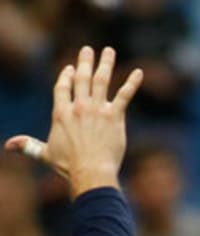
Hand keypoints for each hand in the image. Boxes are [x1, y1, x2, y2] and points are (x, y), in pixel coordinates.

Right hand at [5, 46, 142, 197]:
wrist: (91, 172)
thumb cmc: (69, 166)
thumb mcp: (45, 153)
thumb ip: (29, 146)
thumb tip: (9, 146)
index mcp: (61, 112)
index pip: (62, 87)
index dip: (66, 77)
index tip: (70, 68)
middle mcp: (78, 106)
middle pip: (81, 78)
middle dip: (84, 62)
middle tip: (88, 50)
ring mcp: (96, 109)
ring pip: (101, 80)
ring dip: (105, 63)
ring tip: (108, 51)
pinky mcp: (114, 116)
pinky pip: (124, 95)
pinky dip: (132, 83)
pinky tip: (139, 73)